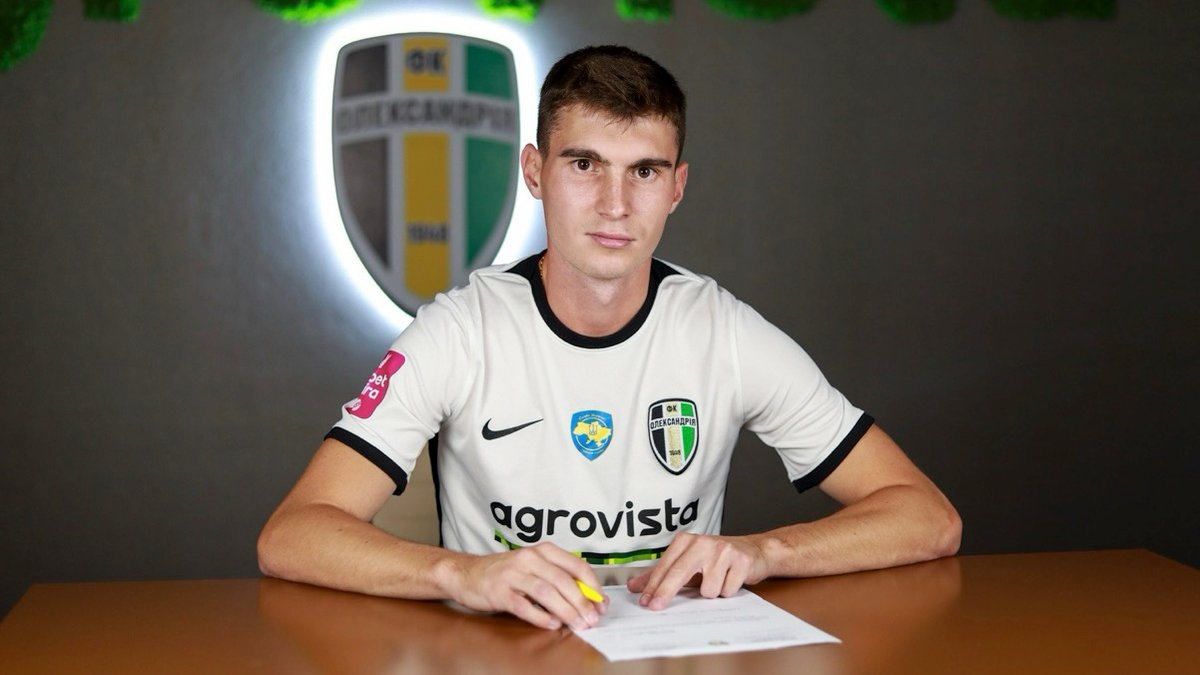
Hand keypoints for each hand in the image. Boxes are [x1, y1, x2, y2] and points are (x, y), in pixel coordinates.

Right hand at [445, 542, 605, 630]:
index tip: (601, 603)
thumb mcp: (534, 567)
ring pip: (546, 592)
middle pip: (563, 581)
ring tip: (577, 624)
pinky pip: (524, 605)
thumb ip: (558, 577)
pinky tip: (552, 624)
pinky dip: (541, 616)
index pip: (576, 566)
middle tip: (592, 619)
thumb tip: (588, 598)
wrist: (467, 573)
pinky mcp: (499, 592)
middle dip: (581, 602)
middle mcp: (529, 559)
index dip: (592, 586)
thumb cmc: (505, 572)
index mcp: (542, 551)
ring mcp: (513, 575)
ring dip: (566, 610)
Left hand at [626, 532, 769, 609]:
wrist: (754, 550)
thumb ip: (661, 574)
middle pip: (679, 572)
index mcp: (686, 541)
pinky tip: (731, 579)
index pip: (665, 566)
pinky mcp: (741, 561)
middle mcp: (703, 542)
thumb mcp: (687, 563)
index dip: (654, 585)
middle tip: (655, 607)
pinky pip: (727, 591)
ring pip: (707, 589)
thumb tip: (634, 586)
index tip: (645, 601)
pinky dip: (728, 591)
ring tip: (718, 580)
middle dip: (666, 592)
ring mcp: (723, 551)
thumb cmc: (716, 559)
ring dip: (712, 593)